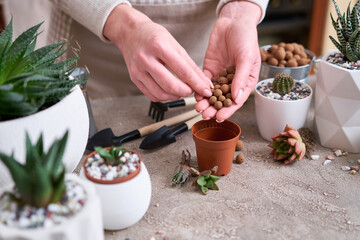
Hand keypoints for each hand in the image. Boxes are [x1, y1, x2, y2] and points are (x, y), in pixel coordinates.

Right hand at [104, 4, 211, 101]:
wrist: (130, 33)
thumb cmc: (154, 36)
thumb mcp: (175, 44)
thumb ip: (190, 65)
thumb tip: (204, 83)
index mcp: (159, 46)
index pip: (183, 71)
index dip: (197, 83)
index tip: (206, 90)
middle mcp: (146, 59)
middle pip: (170, 85)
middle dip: (186, 92)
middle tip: (193, 90)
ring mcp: (138, 70)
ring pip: (161, 94)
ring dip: (176, 96)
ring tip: (182, 90)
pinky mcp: (134, 79)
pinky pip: (152, 95)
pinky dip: (164, 97)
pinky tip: (170, 92)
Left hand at [195, 1, 261, 121]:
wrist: (233, 22)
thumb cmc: (246, 38)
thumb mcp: (247, 58)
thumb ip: (241, 78)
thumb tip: (236, 98)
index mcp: (245, 81)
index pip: (236, 100)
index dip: (228, 110)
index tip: (220, 117)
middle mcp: (232, 82)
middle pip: (222, 100)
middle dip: (213, 108)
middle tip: (205, 114)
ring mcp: (220, 76)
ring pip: (212, 93)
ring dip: (205, 101)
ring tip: (198, 107)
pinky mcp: (209, 69)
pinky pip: (203, 82)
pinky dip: (199, 89)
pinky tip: (195, 94)